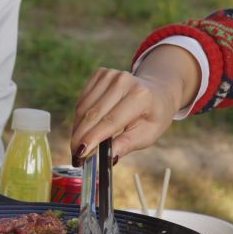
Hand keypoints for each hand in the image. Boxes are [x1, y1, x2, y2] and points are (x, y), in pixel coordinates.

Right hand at [70, 45, 200, 165]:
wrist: (157, 92)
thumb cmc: (153, 116)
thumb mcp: (147, 134)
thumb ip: (127, 144)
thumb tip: (108, 158)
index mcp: (140, 96)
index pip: (110, 121)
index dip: (93, 138)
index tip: (80, 155)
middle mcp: (123, 81)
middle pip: (93, 114)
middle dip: (80, 136)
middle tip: (75, 156)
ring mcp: (110, 75)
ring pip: (84, 107)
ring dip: (78, 128)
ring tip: (78, 145)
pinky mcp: (100, 74)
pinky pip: (82, 100)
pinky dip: (79, 117)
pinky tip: (83, 128)